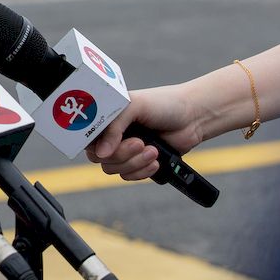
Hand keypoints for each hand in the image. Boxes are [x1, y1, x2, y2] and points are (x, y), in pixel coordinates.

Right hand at [85, 84, 204, 180]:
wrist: (193, 117)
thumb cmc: (163, 103)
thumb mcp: (134, 105)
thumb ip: (114, 126)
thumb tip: (101, 153)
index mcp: (105, 117)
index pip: (86, 136)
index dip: (94, 144)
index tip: (108, 146)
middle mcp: (111, 134)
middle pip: (99, 157)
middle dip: (121, 154)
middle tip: (140, 143)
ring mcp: (124, 150)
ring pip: (114, 169)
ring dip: (134, 163)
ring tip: (154, 150)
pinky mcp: (138, 163)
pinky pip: (129, 176)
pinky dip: (142, 171)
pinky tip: (156, 161)